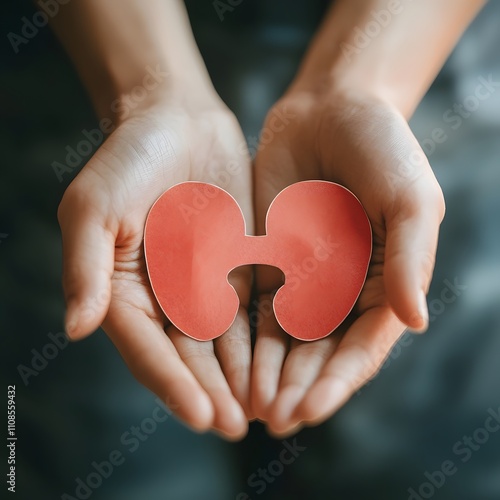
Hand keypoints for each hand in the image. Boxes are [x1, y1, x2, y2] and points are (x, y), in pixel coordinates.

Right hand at [58, 96, 253, 438]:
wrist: (176, 120)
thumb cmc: (128, 157)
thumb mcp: (95, 206)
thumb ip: (87, 266)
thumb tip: (77, 327)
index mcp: (125, 292)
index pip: (148, 349)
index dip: (172, 383)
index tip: (202, 415)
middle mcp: (164, 298)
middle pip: (188, 357)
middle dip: (212, 393)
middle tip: (238, 427)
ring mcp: (203, 286)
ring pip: (223, 344)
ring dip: (241, 378)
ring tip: (265, 410)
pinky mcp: (237, 268)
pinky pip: (252, 312)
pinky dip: (264, 340)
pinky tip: (283, 364)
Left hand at [251, 87, 444, 435]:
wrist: (332, 108)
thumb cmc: (384, 148)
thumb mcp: (410, 199)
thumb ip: (409, 260)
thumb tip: (414, 323)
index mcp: (385, 285)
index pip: (361, 347)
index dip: (336, 381)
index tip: (309, 410)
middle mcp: (344, 291)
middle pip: (319, 353)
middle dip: (296, 387)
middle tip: (270, 420)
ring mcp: (304, 279)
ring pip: (284, 340)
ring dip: (267, 373)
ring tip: (245, 405)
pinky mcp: (269, 261)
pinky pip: (253, 306)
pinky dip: (243, 337)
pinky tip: (228, 362)